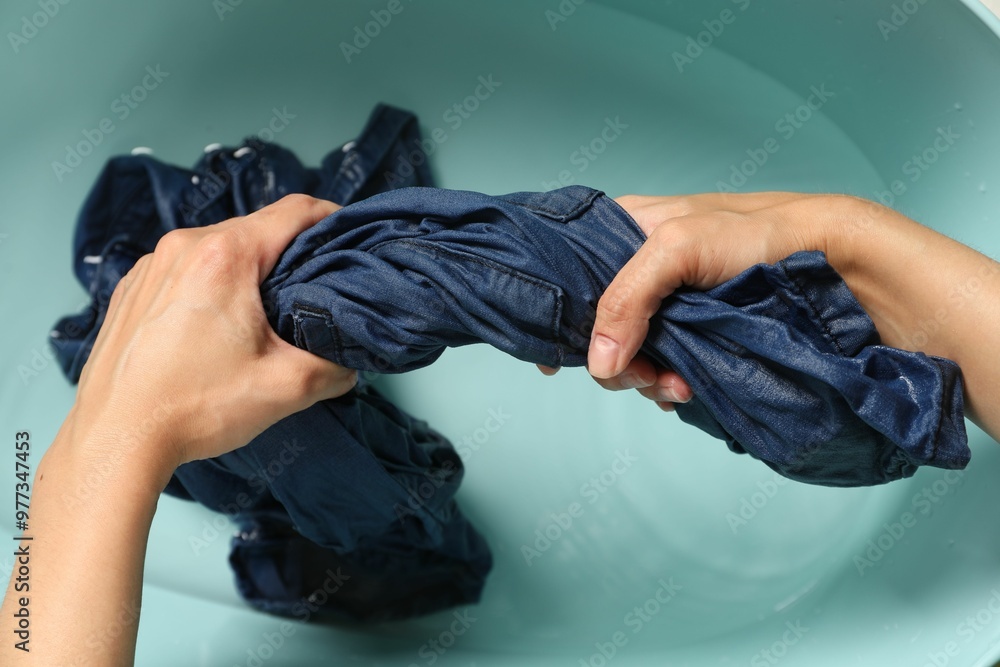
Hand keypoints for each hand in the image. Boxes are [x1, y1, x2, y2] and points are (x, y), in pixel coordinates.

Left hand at [66, 194, 357, 472]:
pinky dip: (209, 286)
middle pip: (255, 229)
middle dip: (289, 253)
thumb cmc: (193, 408)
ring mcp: (150, 267)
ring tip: (264, 313)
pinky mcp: (131, 290)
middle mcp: (182, 248)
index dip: (331, 217)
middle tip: (313, 289)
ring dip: (247, 271)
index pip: (294, 211)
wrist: (116, 440)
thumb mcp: (287, 388)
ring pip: (218, 250)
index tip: (349, 234)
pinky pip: (184, 271)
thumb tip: (349, 363)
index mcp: (224, 257)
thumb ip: (335, 368)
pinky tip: (216, 328)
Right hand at [580, 192, 855, 409]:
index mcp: (624, 231)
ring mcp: (667, 306)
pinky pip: (662, 369)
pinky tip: (687, 390)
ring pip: (628, 355)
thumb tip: (598, 363)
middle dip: (614, 360)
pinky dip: (668, 386)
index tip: (553, 357)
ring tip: (677, 385)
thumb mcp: (676, 249)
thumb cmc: (757, 234)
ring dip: (646, 379)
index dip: (556, 315)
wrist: (832, 264)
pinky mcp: (694, 336)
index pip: (567, 272)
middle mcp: (640, 269)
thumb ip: (626, 298)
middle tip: (642, 374)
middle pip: (595, 327)